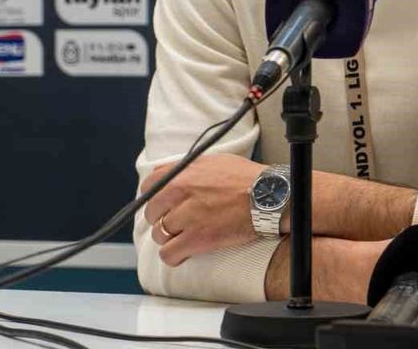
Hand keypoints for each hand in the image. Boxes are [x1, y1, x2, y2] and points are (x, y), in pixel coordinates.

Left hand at [141, 154, 263, 265]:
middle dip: (161, 219)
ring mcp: (186, 216)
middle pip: (151, 212)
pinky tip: (184, 254)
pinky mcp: (196, 238)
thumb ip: (190, 169)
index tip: (164, 205)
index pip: (149, 185)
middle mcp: (179, 192)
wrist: (269, 196)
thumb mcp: (215, 161)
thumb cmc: (247, 178)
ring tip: (186, 238)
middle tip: (178, 223)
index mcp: (182, 172)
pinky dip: (174, 257)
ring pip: (158, 234)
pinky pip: (169, 254)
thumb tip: (176, 176)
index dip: (155, 197)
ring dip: (169, 238)